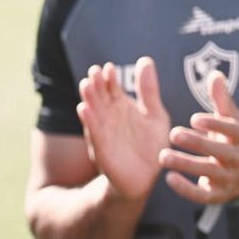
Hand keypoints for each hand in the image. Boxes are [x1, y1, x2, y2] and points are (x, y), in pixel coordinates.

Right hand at [77, 58, 166, 200]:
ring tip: (86, 84)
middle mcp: (109, 116)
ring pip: (93, 111)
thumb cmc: (150, 146)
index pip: (112, 87)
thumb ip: (149, 91)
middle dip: (96, 84)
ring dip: (88, 99)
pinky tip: (84, 110)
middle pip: (99, 96)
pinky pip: (93, 132)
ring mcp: (103, 131)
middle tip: (94, 71)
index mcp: (121, 106)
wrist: (144, 179)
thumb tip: (145, 60)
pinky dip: (88, 121)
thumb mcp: (155, 115)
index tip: (109, 67)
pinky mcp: (101, 148)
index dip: (109, 77)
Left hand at [160, 71, 238, 204]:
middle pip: (220, 153)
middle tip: (173, 133)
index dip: (216, 124)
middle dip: (198, 143)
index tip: (194, 118)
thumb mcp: (229, 120)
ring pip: (209, 173)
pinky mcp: (218, 196)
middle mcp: (237, 159)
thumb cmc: (229, 140)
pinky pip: (202, 196)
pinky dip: (186, 189)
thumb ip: (221, 99)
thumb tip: (215, 74)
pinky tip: (169, 178)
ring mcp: (229, 179)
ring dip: (186, 165)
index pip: (233, 131)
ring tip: (163, 156)